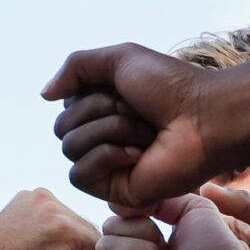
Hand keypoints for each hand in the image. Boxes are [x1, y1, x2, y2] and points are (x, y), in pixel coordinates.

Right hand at [44, 44, 223, 210]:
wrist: (205, 118)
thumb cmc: (172, 87)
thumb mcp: (119, 59)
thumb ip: (76, 67)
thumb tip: (43, 95)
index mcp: (104, 109)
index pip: (65, 104)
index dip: (91, 93)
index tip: (126, 91)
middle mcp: (103, 137)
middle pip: (62, 126)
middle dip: (100, 112)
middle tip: (139, 112)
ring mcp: (109, 166)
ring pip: (69, 148)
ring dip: (110, 130)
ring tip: (146, 133)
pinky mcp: (115, 190)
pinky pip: (79, 174)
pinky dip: (107, 156)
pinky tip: (138, 154)